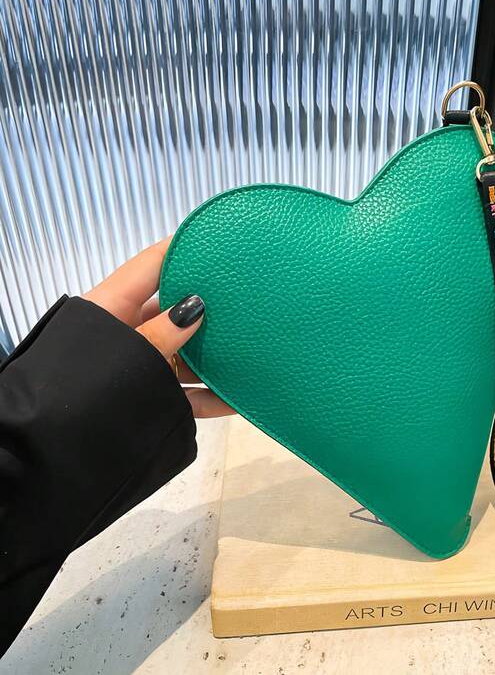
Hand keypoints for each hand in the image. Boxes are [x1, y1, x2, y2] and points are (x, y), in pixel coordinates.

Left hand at [84, 238, 234, 418]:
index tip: (218, 239)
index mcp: (112, 309)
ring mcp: (140, 366)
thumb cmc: (78, 391)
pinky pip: (186, 392)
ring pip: (185, 352)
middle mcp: (129, 333)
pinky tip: (237, 398)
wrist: (48, 451)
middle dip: (209, 305)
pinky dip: (210, 396)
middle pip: (174, 309)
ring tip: (251, 345)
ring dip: (215, 354)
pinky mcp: (149, 398)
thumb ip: (160, 334)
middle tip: (247, 294)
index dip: (182, 248)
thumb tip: (196, 306)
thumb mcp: (121, 355)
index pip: (151, 265)